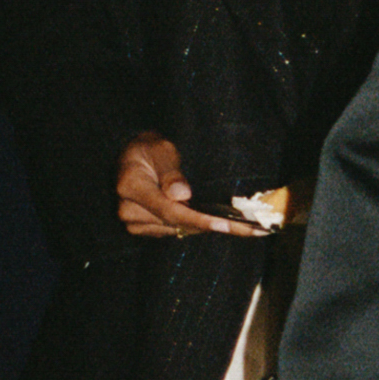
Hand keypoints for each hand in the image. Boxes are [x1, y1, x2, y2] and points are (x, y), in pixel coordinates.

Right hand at [116, 132, 257, 238]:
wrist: (131, 158)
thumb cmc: (149, 149)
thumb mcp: (161, 149)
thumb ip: (171, 172)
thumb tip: (182, 195)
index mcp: (130, 186)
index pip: (170, 210)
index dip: (200, 220)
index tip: (227, 225)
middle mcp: (128, 210)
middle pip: (178, 224)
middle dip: (213, 225)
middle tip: (250, 229)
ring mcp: (134, 222)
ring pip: (178, 230)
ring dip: (206, 226)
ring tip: (241, 226)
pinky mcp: (143, 228)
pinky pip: (175, 230)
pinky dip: (195, 226)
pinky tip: (216, 222)